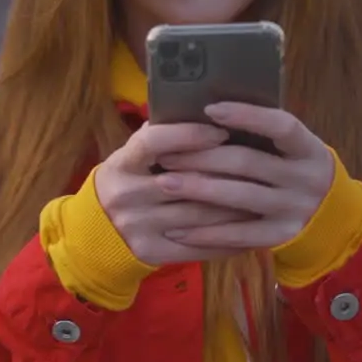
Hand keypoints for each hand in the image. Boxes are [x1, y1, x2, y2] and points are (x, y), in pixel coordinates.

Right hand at [95, 121, 256, 265]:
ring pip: (199, 215)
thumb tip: (198, 109)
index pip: (152, 143)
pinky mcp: (151, 252)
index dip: (188, 135)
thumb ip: (158, 139)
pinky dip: (229, 238)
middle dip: (226, 174)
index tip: (220, 131)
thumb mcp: (131, 158)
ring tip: (264, 194)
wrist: (98, 232)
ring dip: (235, 206)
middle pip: (185, 182)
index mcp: (120, 165)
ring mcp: (137, 227)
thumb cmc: (127, 183)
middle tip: (262, 164)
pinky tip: (251, 227)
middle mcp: (125, 196)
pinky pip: (198, 247)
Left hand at [153, 103, 334, 248]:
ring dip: (198, 189)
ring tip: (164, 183)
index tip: (209, 109)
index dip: (247, 116)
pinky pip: (238, 235)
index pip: (281, 126)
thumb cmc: (291, 170)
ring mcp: (294, 208)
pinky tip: (177, 230)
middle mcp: (306, 178)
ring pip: (239, 196)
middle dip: (202, 157)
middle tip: (165, 155)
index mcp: (309, 148)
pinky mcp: (281, 236)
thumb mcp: (289, 149)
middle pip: (248, 162)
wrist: (328, 216)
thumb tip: (206, 114)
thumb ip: (261, 136)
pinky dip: (206, 233)